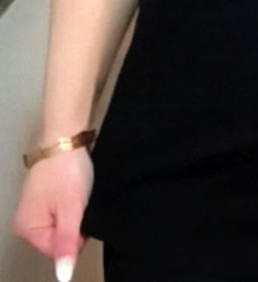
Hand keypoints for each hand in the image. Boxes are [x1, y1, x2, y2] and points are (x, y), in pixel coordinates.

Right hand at [13, 144, 93, 281]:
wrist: (66, 139)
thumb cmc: (67, 173)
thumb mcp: (71, 210)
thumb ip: (67, 243)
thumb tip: (63, 276)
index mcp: (28, 229)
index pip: (58, 250)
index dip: (76, 236)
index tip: (82, 214)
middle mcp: (26, 222)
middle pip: (59, 238)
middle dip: (75, 224)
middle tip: (81, 202)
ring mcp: (35, 208)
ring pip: (63, 224)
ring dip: (75, 213)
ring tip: (79, 195)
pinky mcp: (45, 197)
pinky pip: (62, 211)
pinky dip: (73, 204)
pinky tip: (77, 191)